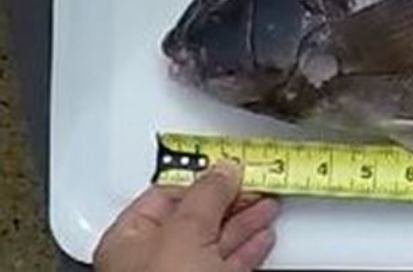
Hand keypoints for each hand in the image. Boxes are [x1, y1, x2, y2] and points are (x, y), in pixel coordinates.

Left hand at [94, 161, 278, 271]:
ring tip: (269, 202)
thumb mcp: (186, 235)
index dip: (202, 178)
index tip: (232, 166)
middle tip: (257, 180)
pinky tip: (262, 236)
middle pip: (195, 217)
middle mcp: (152, 263)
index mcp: (130, 242)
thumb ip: (206, 197)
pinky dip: (250, 248)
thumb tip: (223, 170)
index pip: (167, 194)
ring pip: (217, 241)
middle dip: (229, 198)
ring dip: (245, 220)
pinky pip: (231, 264)